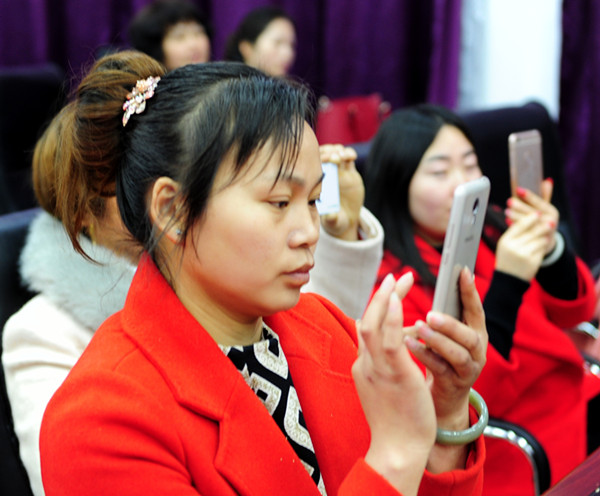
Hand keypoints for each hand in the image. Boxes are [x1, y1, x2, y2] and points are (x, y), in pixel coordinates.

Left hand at [318, 144, 363, 240]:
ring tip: (340, 156)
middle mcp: (326, 174)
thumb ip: (331, 218)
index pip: (312, 165)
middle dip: (327, 153)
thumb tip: (331, 215)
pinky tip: (350, 156)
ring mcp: (338, 171)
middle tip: (331, 157)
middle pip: (324, 155)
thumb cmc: (333, 220)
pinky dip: (349, 153)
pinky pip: (349, 158)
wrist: (345, 220)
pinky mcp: (350, 172)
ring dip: (337, 151)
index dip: (315, 160)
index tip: (320, 161)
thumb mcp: (333, 221)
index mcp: (317, 183)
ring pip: (335, 153)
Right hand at [353, 272, 434, 494]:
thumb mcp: (383, 389)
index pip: (366, 330)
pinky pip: (390, 339)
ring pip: (375, 324)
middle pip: (367, 320)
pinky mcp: (394, 374)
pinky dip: (392, 316)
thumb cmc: (396, 423)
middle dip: (380, 296)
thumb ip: (382, 367)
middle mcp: (366, 364)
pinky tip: (399, 300)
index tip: (388, 293)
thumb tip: (390, 352)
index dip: (376, 308)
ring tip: (398, 279)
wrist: (397, 449)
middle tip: (394, 277)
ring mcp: (377, 368)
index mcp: (364, 367)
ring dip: (385, 298)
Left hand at [404, 268, 486, 471]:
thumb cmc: (439, 358)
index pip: (475, 310)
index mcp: (475, 333)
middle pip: (469, 336)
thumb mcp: (443, 335)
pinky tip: (407, 344)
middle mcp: (477, 351)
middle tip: (429, 313)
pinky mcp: (455, 385)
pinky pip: (440, 369)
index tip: (462, 271)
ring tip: (418, 327)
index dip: (470, 292)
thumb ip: (440, 314)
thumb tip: (431, 283)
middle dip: (450, 323)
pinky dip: (424, 355)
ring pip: (458, 354)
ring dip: (437, 340)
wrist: (439, 400)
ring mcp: (468, 370)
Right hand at [496, 211, 552, 280]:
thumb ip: (515, 231)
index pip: (519, 225)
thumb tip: (531, 217)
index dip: (529, 218)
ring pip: (539, 240)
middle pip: (531, 231)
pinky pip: (542, 249)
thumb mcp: (506, 244)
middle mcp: (513, 247)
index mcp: (505, 241)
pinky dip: (544, 246)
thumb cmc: (508, 259)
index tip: (538, 213)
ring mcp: (523, 254)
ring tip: (544, 237)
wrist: (508, 280)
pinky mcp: (532, 261)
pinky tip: (542, 246)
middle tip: (551, 222)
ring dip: (544, 237)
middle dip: (542, 226)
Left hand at [505, 178, 558, 254]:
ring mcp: (543, 232)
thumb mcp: (546, 208)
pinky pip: (524, 232)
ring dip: (516, 216)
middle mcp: (550, 221)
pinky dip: (515, 226)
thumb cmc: (543, 219)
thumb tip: (547, 180)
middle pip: (532, 212)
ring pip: (528, 222)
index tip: (519, 190)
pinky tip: (508, 221)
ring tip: (507, 211)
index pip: (540, 202)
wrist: (545, 241)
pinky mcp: (535, 240)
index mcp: (552, 212)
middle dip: (520, 206)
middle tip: (509, 201)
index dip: (529, 196)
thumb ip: (545, 195)